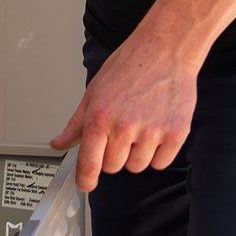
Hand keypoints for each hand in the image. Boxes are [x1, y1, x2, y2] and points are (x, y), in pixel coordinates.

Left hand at [50, 28, 197, 190]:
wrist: (166, 50)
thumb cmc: (130, 65)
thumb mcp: (94, 90)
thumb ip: (77, 123)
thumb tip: (59, 143)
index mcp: (101, 116)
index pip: (89, 163)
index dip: (86, 179)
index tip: (85, 184)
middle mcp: (125, 126)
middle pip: (113, 167)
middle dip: (114, 154)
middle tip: (121, 130)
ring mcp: (152, 132)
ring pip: (137, 166)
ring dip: (137, 153)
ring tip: (141, 124)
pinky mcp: (176, 134)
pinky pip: (161, 163)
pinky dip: (158, 153)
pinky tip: (156, 129)